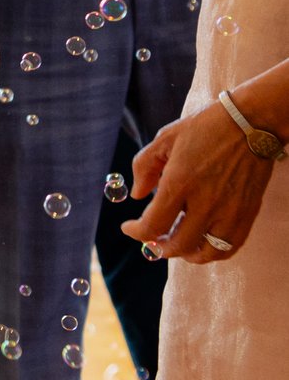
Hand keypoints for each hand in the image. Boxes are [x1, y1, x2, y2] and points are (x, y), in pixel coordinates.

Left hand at [123, 102, 277, 263]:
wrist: (251, 124)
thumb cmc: (204, 128)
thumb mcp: (164, 140)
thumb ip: (144, 168)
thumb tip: (138, 196)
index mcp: (180, 183)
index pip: (153, 225)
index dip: (137, 233)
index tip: (128, 228)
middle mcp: (206, 203)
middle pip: (179, 245)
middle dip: (159, 247)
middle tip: (152, 240)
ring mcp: (230, 211)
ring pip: (207, 253)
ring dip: (187, 254)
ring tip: (177, 245)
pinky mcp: (247, 214)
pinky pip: (230, 246)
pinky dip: (213, 251)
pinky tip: (202, 242)